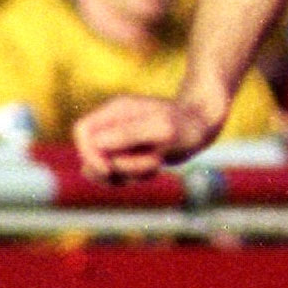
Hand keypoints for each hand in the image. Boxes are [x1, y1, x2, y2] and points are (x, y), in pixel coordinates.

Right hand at [75, 88, 226, 182]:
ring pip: (106, 169)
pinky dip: (138, 176)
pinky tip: (158, 165)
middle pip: (90, 155)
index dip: (89, 153)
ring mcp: (121, 141)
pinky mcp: (132, 154)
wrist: (204, 125)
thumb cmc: (185, 124)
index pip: (82, 132)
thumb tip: (98, 143)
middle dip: (114, 168)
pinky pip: (122, 174)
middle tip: (146, 165)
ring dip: (129, 174)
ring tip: (156, 162)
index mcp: (114, 112)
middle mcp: (113, 126)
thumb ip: (128, 133)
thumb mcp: (160, 128)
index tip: (108, 168)